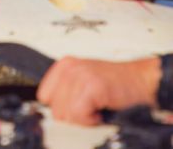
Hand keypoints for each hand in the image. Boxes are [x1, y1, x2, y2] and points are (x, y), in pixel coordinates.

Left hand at [37, 56, 159, 124]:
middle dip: (73, 116)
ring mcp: (80, 76)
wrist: (141, 81)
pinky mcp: (92, 86)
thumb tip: (52, 111)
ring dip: (84, 118)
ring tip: (98, 107)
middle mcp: (69, 68)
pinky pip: (79, 115)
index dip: (61, 108)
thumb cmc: (115, 85)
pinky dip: (92, 120)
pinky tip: (102, 111)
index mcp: (64, 66)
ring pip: (67, 114)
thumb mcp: (83, 82)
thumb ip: (65, 91)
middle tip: (91, 108)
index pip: (44, 96)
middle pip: (55, 109)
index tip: (76, 108)